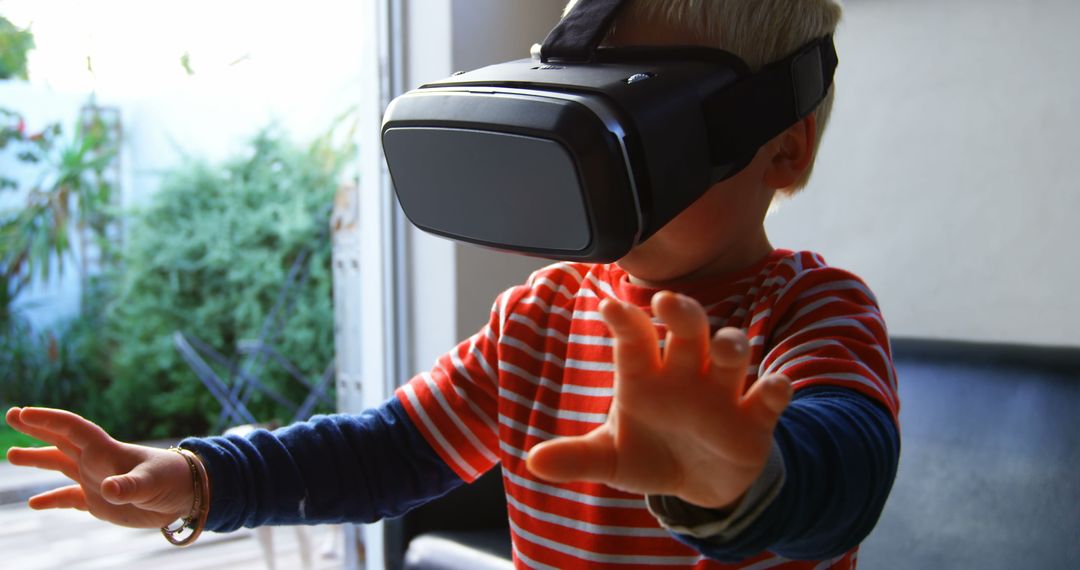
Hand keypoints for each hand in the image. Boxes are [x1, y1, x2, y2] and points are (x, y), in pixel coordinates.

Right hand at [5, 407, 194, 527]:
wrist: (188, 496)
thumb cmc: (174, 482)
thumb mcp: (153, 484)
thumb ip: (130, 486)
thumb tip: (110, 490)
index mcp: (108, 451)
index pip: (73, 429)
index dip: (49, 420)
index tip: (24, 413)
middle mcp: (97, 462)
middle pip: (61, 440)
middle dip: (37, 427)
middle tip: (11, 415)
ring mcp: (96, 480)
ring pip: (60, 465)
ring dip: (38, 458)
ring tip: (12, 454)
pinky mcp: (99, 501)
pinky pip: (68, 498)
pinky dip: (51, 500)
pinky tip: (34, 504)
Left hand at [526, 291, 791, 509]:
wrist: (697, 485)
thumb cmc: (648, 454)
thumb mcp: (612, 460)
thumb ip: (577, 458)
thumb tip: (533, 462)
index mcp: (645, 374)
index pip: (634, 338)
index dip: (624, 321)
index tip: (608, 306)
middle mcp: (685, 372)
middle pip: (688, 330)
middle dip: (682, 313)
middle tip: (668, 303)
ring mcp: (721, 391)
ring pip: (731, 353)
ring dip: (731, 344)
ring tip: (726, 343)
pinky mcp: (753, 417)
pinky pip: (768, 396)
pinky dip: (774, 390)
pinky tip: (774, 386)